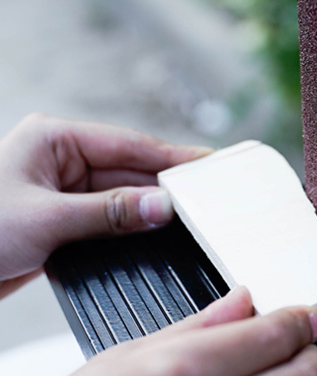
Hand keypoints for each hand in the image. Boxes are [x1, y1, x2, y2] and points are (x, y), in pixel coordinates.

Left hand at [0, 113, 211, 296]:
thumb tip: (163, 207)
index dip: (171, 156)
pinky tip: (156, 236)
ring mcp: (62, 189)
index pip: (127, 144)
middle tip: (209, 198)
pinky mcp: (62, 218)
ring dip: (149, 211)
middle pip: (130, 169)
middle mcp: (60, 159)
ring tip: (191, 219)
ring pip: (122, 196)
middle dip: (165, 187)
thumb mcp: (46, 220)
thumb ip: (111, 213)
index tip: (208, 164)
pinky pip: (109, 219)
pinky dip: (131, 228)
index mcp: (52, 139)